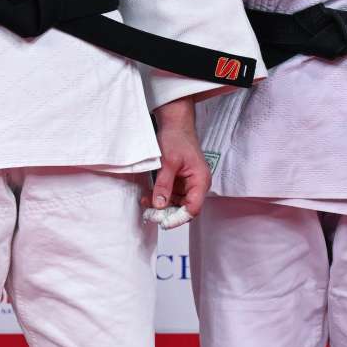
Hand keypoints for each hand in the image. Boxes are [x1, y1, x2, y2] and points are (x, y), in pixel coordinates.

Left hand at [144, 98, 208, 221]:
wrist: (175, 124)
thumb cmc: (177, 138)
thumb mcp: (168, 162)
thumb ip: (164, 184)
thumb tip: (159, 205)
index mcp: (200, 180)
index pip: (193, 208)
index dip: (178, 218)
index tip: (162, 222)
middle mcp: (197, 185)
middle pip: (184, 209)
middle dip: (167, 213)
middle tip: (150, 214)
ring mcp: (188, 184)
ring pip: (176, 204)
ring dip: (161, 207)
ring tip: (146, 204)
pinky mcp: (179, 182)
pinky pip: (171, 195)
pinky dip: (160, 198)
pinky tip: (148, 197)